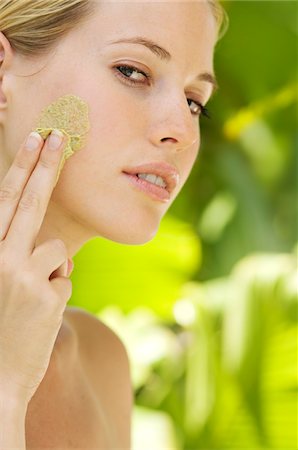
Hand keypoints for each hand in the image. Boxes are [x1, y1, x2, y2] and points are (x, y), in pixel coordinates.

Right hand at [0, 129, 71, 403]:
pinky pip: (64, 279)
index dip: (23, 168)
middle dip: (45, 165)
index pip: (6, 201)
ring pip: (57, 250)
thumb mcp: (0, 285)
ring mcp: (24, 275)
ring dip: (51, 271)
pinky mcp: (48, 294)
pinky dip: (56, 293)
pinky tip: (39, 316)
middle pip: (31, 202)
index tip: (36, 140)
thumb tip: (54, 249)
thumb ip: (17, 258)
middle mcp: (0, 258)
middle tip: (58, 134)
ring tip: (31, 301)